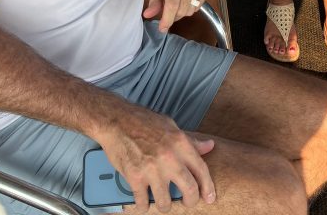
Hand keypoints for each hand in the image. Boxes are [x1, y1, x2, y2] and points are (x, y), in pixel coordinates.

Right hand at [98, 105, 215, 210]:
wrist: (117, 120)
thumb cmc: (143, 121)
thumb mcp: (171, 126)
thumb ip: (190, 141)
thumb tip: (209, 146)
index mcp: (180, 142)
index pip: (201, 169)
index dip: (208, 186)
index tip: (209, 197)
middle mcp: (169, 157)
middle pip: (189, 188)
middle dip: (191, 201)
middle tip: (188, 203)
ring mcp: (152, 169)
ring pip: (165, 201)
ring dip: (165, 206)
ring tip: (164, 202)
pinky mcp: (135, 177)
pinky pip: (143, 202)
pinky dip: (144, 206)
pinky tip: (144, 202)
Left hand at [143, 0, 211, 32]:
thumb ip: (154, 0)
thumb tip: (148, 15)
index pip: (172, 5)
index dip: (167, 19)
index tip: (163, 29)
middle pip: (183, 9)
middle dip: (174, 16)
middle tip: (168, 13)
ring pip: (191, 9)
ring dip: (183, 12)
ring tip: (178, 3)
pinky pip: (199, 5)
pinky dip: (191, 7)